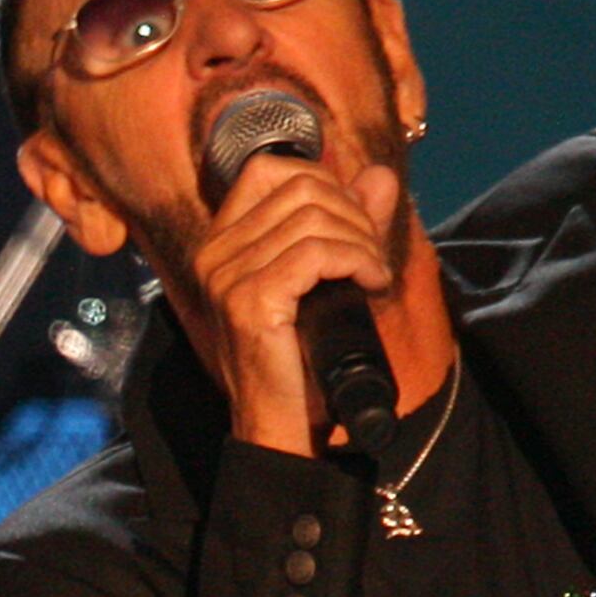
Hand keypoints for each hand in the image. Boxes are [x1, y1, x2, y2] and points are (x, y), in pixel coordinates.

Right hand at [190, 150, 408, 457]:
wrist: (281, 428)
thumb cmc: (301, 360)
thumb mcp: (325, 280)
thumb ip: (350, 223)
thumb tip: (380, 176)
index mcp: (223, 243)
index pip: (269, 168)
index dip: (324, 181)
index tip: (353, 223)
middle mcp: (215, 253)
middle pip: (300, 187)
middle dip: (353, 214)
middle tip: (372, 256)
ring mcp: (227, 276)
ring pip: (314, 218)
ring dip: (361, 241)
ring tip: (373, 274)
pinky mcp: (249, 301)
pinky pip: (316, 253)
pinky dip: (356, 259)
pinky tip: (370, 282)